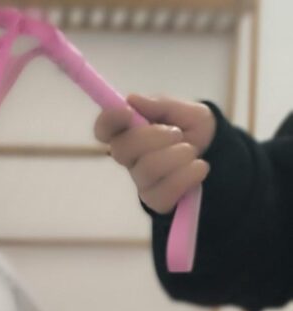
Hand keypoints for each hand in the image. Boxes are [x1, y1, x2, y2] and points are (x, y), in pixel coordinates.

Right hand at [94, 95, 216, 213]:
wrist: (217, 156)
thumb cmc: (193, 129)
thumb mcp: (185, 109)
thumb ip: (161, 105)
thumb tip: (132, 99)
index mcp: (130, 132)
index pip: (105, 128)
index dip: (109, 120)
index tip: (129, 112)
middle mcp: (130, 158)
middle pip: (121, 149)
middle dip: (154, 137)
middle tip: (177, 133)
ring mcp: (142, 181)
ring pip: (147, 170)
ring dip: (177, 156)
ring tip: (192, 152)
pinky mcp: (156, 201)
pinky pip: (165, 192)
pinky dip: (188, 176)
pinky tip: (198, 168)